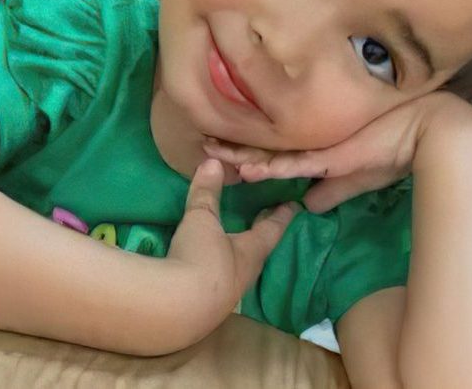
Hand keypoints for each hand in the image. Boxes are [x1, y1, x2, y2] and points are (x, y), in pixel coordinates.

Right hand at [166, 158, 298, 334]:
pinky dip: (215, 270)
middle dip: (260, 235)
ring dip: (237, 255)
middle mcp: (243, 274)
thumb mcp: (202, 220)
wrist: (177, 308)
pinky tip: (206, 269)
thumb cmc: (201, 257)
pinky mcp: (204, 308)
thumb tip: (213, 162)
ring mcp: (225, 295)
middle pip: (257, 251)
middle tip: (263, 220)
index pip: (271, 230)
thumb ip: (206, 193)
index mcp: (251, 252)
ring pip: (238, 270)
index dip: (281, 216)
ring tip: (233, 243)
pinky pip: (215, 283)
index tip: (294, 206)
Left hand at [205, 92, 471, 212]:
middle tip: (201, 143)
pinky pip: (295, 165)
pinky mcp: (331, 156)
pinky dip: (272, 169)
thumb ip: (331, 191)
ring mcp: (318, 149)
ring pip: (271, 154)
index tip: (221, 153)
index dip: (247, 155)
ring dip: (241, 155)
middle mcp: (310, 147)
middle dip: (232, 149)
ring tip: (210, 150)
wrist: (424, 134)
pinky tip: (250, 170)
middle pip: (263, 150)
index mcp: (315, 152)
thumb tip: (307, 205)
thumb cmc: (393, 152)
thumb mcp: (356, 179)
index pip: (273, 155)